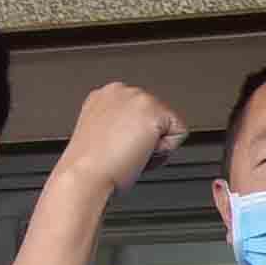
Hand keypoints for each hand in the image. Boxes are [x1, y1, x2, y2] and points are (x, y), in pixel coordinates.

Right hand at [50, 83, 185, 197]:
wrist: (86, 173)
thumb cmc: (90, 164)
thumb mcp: (102, 133)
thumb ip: (120, 124)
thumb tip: (136, 130)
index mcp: (104, 95)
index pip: (141, 115)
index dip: (135, 137)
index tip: (118, 146)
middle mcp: (120, 91)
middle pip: (158, 118)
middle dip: (147, 139)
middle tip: (123, 151)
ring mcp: (138, 97)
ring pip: (169, 126)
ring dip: (155, 145)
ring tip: (129, 152)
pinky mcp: (154, 110)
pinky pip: (179, 134)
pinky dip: (166, 150)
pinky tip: (140, 152)